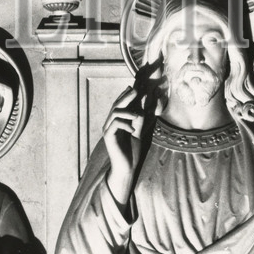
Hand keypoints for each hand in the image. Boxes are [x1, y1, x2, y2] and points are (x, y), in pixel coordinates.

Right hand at [103, 86, 145, 204]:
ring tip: (137, 115)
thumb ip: (140, 117)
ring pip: (114, 112)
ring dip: (127, 111)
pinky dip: (125, 124)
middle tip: (136, 90)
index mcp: (117, 121)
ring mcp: (108, 130)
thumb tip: (145, 102)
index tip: (134, 86)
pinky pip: (114, 124)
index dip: (126, 94)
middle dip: (126, 96)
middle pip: (116, 105)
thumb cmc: (132, 151)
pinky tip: (132, 130)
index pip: (120, 104)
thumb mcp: (139, 130)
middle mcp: (110, 124)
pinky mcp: (108, 137)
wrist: (127, 167)